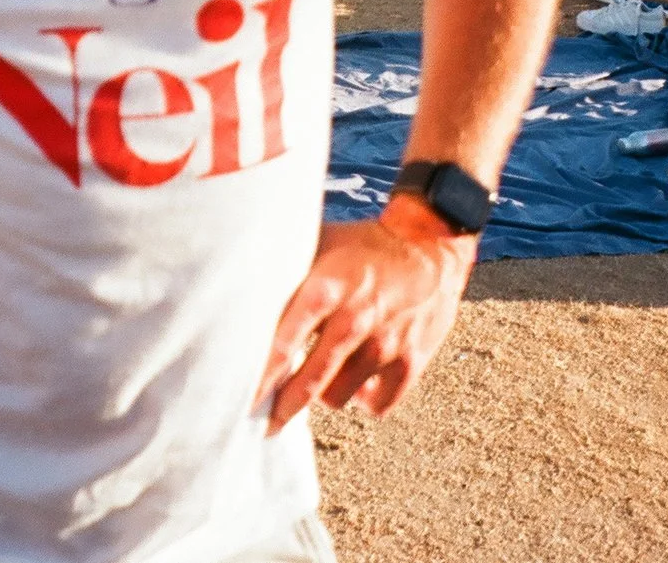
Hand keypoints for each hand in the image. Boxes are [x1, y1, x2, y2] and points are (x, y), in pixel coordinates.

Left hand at [256, 208, 474, 434]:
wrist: (429, 245)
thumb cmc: (364, 247)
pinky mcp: (412, 361)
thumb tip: (238, 296)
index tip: (241, 399)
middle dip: (283, 407)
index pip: (284, 343)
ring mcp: (386, 343)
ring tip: (319, 380)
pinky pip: (377, 405)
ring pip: (338, 397)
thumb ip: (286, 276)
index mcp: (326, 289)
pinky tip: (356, 384)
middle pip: (310, 381)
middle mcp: (355, 319)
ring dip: (324, 394)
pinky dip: (363, 401)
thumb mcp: (321, 247)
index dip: (260, 377)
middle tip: (265, 423)